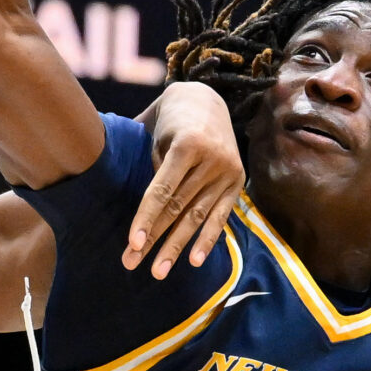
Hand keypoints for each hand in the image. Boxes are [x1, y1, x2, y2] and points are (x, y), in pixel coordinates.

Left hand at [127, 81, 244, 279]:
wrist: (206, 99)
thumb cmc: (169, 119)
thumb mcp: (153, 134)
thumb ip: (148, 168)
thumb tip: (133, 206)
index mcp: (187, 144)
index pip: (162, 190)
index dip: (146, 217)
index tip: (132, 243)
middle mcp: (211, 159)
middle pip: (177, 208)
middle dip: (153, 238)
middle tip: (132, 263)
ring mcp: (227, 171)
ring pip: (196, 217)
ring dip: (176, 247)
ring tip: (158, 271)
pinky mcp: (238, 181)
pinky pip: (221, 215)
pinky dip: (208, 239)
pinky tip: (195, 261)